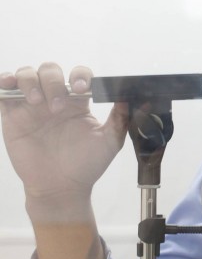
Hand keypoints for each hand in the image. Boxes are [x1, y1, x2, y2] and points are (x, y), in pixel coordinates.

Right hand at [0, 63, 128, 218]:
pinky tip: (10, 84)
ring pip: (27, 75)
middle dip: (54, 81)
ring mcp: (32, 106)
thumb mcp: (110, 141)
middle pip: (50, 70)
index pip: (78, 75)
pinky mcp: (12, 116)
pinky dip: (4, 81)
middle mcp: (55, 99)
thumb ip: (120, 118)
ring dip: (31, 81)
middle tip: (58, 105)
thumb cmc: (86, 165)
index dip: (79, 76)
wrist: (62, 188)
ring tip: (37, 102)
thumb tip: (132, 97)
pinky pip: (3, 91)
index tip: (82, 90)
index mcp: (79, 102)